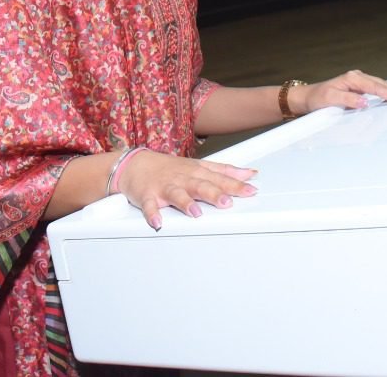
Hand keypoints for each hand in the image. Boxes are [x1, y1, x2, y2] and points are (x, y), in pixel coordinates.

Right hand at [117, 150, 258, 230]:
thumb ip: (224, 171)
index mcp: (196, 172)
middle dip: (213, 193)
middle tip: (226, 202)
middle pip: (200, 185)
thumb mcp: (199, 166)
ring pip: (176, 194)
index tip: (250, 190)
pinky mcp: (147, 195)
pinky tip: (157, 222)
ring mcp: (165, 187)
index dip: (235, 185)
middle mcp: (183, 178)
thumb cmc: (170, 168)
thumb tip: (249, 174)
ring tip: (195, 213)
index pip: (218, 178)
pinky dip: (152, 214)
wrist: (135, 164)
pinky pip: (149, 206)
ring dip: (185, 203)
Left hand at [291, 69, 386, 114]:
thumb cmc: (317, 98)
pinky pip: (378, 90)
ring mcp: (360, 83)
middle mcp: (357, 78)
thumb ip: (347, 100)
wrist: (307, 98)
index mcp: (352, 78)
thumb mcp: (329, 99)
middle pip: (383, 84)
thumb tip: (364, 102)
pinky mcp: (360, 89)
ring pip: (383, 86)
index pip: (375, 87)